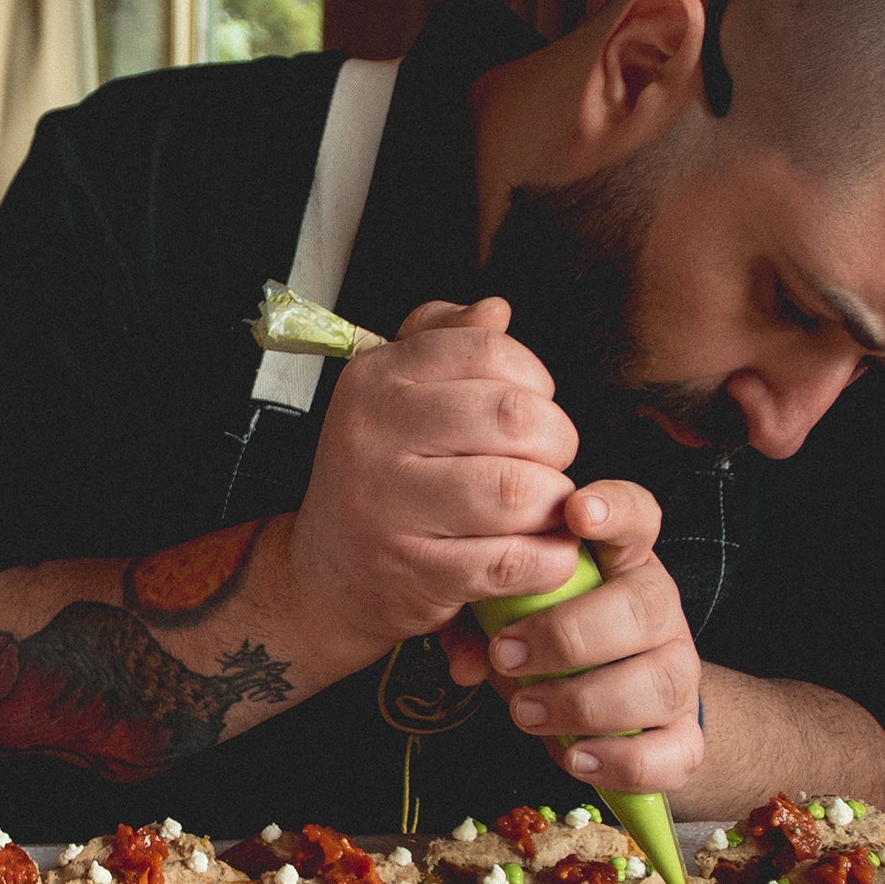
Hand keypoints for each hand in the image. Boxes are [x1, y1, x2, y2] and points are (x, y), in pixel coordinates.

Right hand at [283, 298, 584, 660]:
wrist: (327, 574)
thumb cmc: (379, 475)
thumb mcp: (392, 395)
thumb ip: (443, 341)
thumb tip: (496, 309)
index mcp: (375, 379)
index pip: (488, 350)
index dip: (533, 377)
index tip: (532, 403)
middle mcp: (375, 436)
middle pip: (514, 417)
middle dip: (557, 440)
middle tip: (549, 460)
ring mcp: (391, 507)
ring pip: (519, 490)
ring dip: (554, 502)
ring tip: (544, 507)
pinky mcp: (416, 572)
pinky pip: (512, 560)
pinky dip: (549, 558)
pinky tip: (545, 552)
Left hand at [440, 480, 703, 794]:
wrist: (607, 711)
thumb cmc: (548, 643)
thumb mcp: (508, 618)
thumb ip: (480, 623)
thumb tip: (465, 660)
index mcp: (620, 562)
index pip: (638, 517)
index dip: (615, 508)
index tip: (576, 511)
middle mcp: (659, 610)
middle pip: (644, 607)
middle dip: (569, 635)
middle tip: (505, 655)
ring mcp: (678, 671)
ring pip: (659, 682)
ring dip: (585, 702)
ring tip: (525, 712)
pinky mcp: (684, 734)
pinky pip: (673, 751)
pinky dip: (623, 761)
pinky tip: (577, 759)